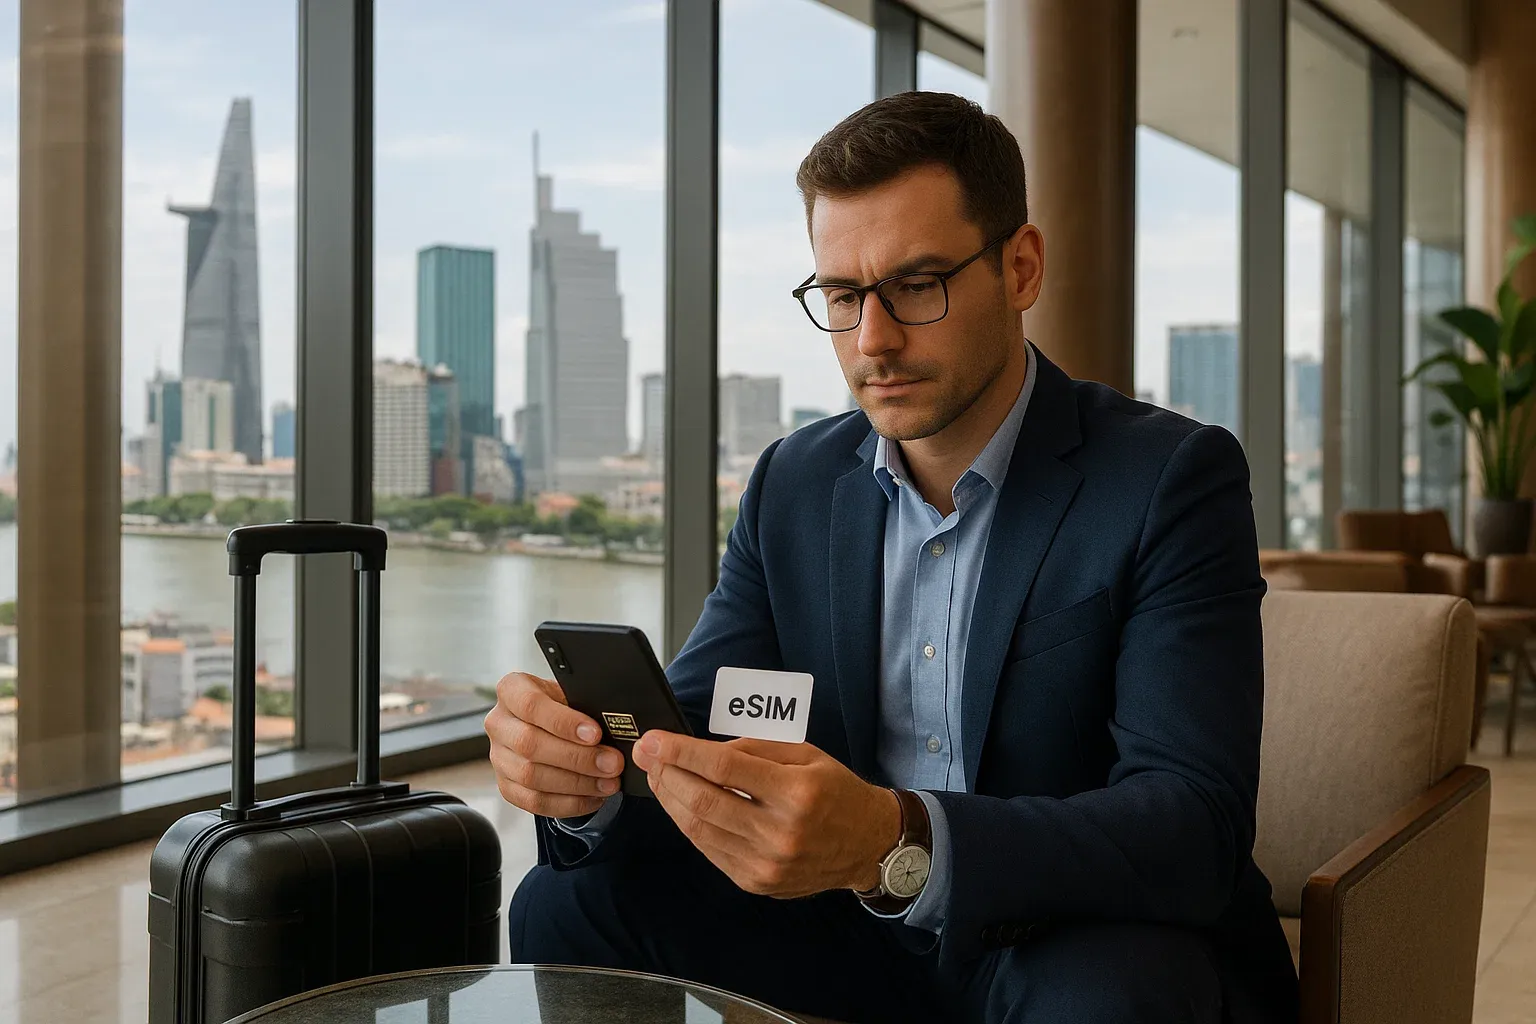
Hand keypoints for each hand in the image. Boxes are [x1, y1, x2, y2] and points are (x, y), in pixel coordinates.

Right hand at [484, 672, 624, 817]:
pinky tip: (592, 796)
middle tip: (611, 763)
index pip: (531, 705)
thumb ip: (585, 706)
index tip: (595, 734)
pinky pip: (534, 801)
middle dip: (577, 757)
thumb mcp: (572, 694)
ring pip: (531, 777)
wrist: (549, 724)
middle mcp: (499, 723)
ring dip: (576, 783)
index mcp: (512, 690)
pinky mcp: (506, 786)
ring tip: (607, 782)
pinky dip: (568, 803)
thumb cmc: (564, 706)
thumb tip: (614, 725)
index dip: (564, 722)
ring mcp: (499, 757)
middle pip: (530, 744)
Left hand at [631, 731, 900, 898]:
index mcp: (796, 792)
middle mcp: (780, 832)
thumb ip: (755, 749)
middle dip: (667, 774)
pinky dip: (689, 825)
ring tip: (658, 776)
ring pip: (700, 828)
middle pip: (705, 800)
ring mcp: (766, 863)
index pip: (724, 767)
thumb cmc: (836, 791)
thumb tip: (703, 750)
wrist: (868, 845)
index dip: (682, 752)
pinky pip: (710, 850)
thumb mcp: (806, 755)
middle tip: (645, 755)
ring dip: (671, 800)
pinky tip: (679, 804)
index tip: (655, 740)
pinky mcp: (756, 882)